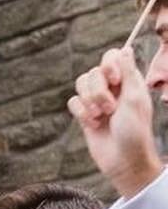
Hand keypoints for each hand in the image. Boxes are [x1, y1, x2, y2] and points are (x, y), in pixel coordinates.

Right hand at [68, 45, 163, 200]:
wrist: (123, 161)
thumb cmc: (134, 131)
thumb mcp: (134, 98)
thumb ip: (129, 72)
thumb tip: (126, 48)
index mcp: (127, 80)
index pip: (112, 56)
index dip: (108, 65)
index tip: (115, 80)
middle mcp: (112, 88)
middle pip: (93, 72)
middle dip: (98, 91)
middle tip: (110, 108)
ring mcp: (97, 102)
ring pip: (81, 85)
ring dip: (89, 102)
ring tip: (100, 116)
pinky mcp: (85, 115)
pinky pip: (73, 103)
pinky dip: (81, 113)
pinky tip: (92, 124)